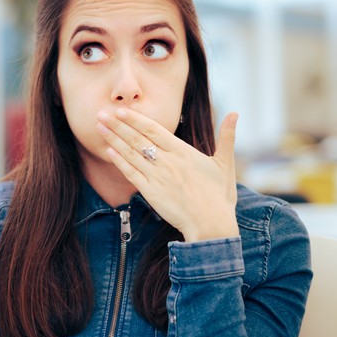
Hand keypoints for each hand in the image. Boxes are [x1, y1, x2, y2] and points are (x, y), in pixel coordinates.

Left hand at [96, 109, 239, 241]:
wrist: (211, 225)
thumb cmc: (219, 196)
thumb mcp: (225, 163)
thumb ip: (227, 137)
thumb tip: (236, 113)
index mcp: (183, 152)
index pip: (154, 130)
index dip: (136, 119)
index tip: (121, 111)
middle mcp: (168, 162)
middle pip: (138, 139)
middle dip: (118, 125)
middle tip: (101, 114)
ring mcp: (157, 177)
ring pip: (131, 154)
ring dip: (113, 139)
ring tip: (99, 127)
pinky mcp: (151, 193)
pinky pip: (131, 174)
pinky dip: (119, 161)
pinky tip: (108, 151)